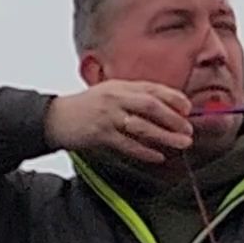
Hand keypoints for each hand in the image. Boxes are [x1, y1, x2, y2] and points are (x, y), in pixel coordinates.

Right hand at [45, 80, 194, 163]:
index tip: (188, 108)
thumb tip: (167, 108)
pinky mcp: (100, 134)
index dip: (173, 98)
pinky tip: (158, 156)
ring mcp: (107, 116)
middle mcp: (115, 98)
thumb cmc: (87, 107)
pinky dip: (144, 151)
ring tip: (181, 143)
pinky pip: (127, 144)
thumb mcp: (111, 93)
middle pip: (150, 106)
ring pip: (141, 126)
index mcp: (120, 86)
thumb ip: (135, 97)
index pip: (152, 88)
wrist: (55, 117)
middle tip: (189, 129)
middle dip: (173, 118)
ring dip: (164, 135)